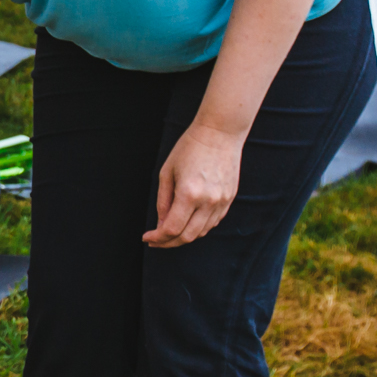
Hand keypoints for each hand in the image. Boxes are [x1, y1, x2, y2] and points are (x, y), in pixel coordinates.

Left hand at [144, 122, 244, 247]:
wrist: (219, 133)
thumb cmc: (189, 148)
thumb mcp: (167, 172)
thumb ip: (163, 201)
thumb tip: (161, 225)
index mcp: (189, 193)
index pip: (171, 228)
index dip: (157, 237)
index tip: (147, 237)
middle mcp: (208, 201)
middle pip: (187, 236)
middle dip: (169, 243)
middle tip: (156, 241)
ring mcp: (222, 201)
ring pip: (201, 232)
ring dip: (184, 237)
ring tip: (169, 234)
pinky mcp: (229, 199)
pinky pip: (213, 222)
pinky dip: (199, 228)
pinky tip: (187, 223)